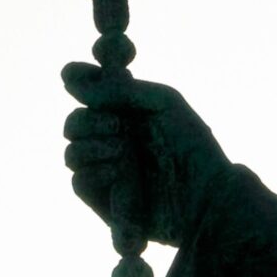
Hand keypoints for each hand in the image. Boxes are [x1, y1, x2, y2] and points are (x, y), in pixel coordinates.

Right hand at [61, 62, 230, 246]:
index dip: (76, 77)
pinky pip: (78, 181)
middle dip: (89, 120)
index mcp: (125, 112)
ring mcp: (105, 169)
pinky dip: (95, 172)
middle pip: (74, 122)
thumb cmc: (192, 147)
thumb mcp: (163, 102)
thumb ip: (119, 89)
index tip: (75, 78)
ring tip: (123, 151)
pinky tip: (118, 172)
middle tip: (118, 125)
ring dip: (92, 147)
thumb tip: (71, 83)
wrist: (205, 195)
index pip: (87, 90)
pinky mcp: (103, 199)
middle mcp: (111, 139)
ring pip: (72, 152)